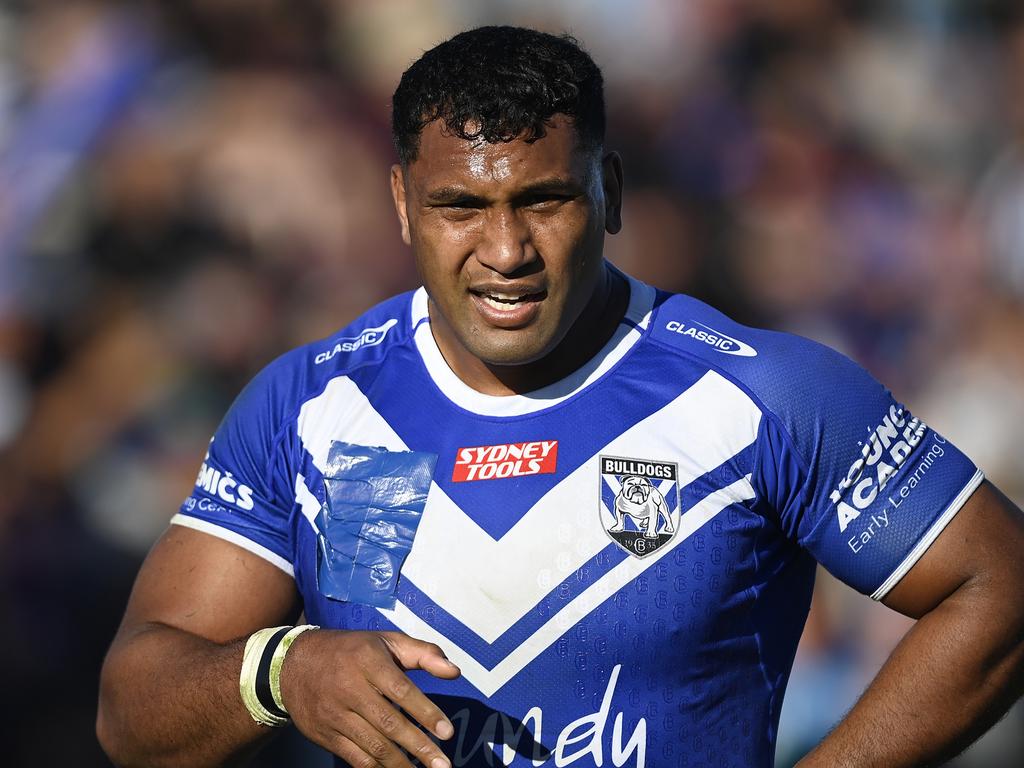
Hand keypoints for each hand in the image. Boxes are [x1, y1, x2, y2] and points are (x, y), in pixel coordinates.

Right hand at [279, 629, 460, 767]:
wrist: (292, 665)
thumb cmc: (351, 651)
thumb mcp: (385, 641)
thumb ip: (422, 653)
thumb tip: (454, 671)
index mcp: (368, 660)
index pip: (401, 690)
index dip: (425, 712)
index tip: (447, 732)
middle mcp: (350, 688)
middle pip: (389, 722)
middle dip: (419, 746)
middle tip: (443, 764)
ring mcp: (335, 714)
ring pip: (372, 745)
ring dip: (401, 764)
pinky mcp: (325, 734)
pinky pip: (354, 757)